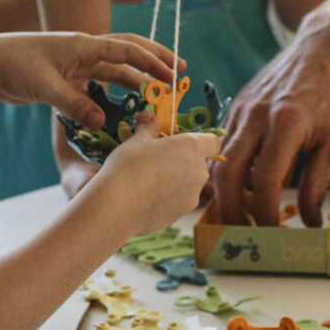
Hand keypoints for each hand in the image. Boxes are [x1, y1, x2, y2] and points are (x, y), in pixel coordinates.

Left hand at [0, 32, 182, 128]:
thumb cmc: (13, 65)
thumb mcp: (45, 86)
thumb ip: (74, 104)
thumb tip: (101, 122)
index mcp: (84, 45)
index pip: (128, 50)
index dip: (152, 61)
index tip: (172, 75)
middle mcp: (85, 51)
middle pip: (130, 51)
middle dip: (156, 59)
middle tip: (179, 70)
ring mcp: (77, 63)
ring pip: (116, 68)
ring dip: (138, 76)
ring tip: (158, 89)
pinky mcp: (67, 76)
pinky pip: (99, 81)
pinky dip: (115, 89)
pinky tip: (124, 101)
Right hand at [96, 112, 220, 234]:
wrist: (116, 206)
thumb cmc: (129, 166)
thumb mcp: (137, 140)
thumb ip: (148, 127)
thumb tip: (147, 115)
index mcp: (192, 148)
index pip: (213, 142)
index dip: (202, 142)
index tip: (181, 145)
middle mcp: (199, 171)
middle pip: (197, 164)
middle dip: (181, 163)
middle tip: (156, 163)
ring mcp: (192, 195)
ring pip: (187, 184)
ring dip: (174, 182)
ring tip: (147, 184)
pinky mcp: (181, 214)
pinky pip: (177, 202)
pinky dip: (166, 200)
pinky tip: (144, 200)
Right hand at [212, 7, 329, 226]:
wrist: (329, 44)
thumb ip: (318, 183)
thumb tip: (308, 223)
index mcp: (287, 122)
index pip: (265, 181)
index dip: (265, 214)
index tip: (273, 234)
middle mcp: (257, 114)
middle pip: (227, 173)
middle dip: (231, 210)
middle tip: (245, 235)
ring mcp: (243, 107)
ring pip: (217, 159)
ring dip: (224, 192)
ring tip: (243, 216)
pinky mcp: (238, 104)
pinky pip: (222, 143)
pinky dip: (227, 168)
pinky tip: (244, 185)